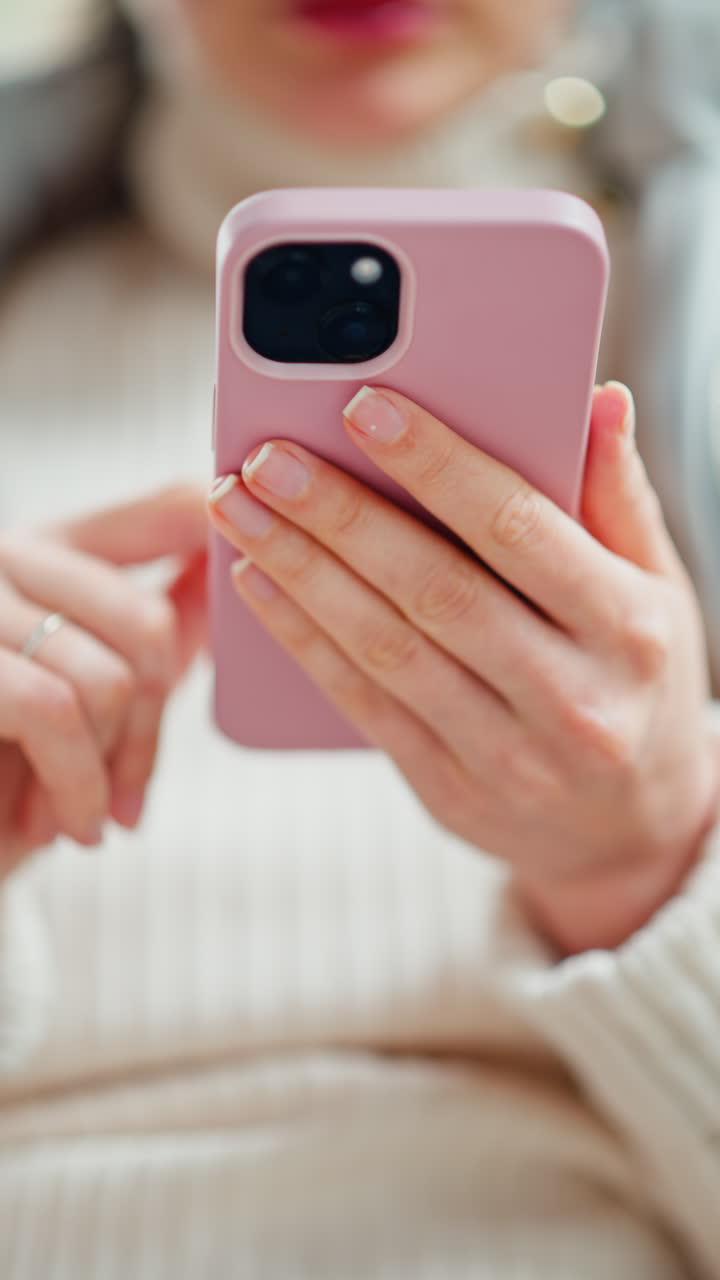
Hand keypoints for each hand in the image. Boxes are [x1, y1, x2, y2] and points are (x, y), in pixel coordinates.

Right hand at [0, 484, 207, 880]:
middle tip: (129, 797)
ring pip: (108, 677)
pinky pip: (54, 710)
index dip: (229, 552)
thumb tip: (231, 570)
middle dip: (152, 726)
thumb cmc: (15, 773)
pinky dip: (77, 784)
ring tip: (88, 817)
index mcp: (57, 550)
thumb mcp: (97, 690)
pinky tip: (67, 826)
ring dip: (108, 771)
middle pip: (150, 621)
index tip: (247, 631)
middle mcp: (11, 556)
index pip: (173, 509)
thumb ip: (160, 627)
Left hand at [208, 384, 719, 953]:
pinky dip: (304, 640)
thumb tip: (597, 397)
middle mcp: (570, 695)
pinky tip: (258, 584)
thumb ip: (619, 496)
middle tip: (267, 457)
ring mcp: (505, 754)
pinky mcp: (448, 789)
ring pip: (385, 648)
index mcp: (626, 627)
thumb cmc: (640, 681)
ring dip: (301, 572)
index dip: (437, 465)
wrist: (632, 831)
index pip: (518, 529)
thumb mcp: (660, 587)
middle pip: (434, 588)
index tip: (365, 407)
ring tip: (237, 508)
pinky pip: (363, 705)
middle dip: (340, 516)